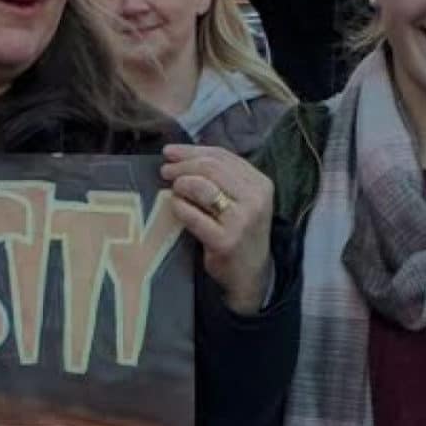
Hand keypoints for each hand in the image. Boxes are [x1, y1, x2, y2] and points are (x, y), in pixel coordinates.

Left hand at [162, 145, 274, 314]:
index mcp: (260, 184)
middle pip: (211, 168)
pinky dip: (179, 207)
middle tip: (165, 171)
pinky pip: (193, 216)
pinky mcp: (225, 241)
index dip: (192, 150)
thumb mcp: (241, 200)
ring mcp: (241, 221)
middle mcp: (255, 199)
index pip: (223, 156)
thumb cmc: (239, 232)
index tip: (170, 152)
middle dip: (183, 166)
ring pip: (203, 187)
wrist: (251, 275)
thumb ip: (221, 177)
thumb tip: (182, 154)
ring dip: (181, 184)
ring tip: (173, 190)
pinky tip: (174, 207)